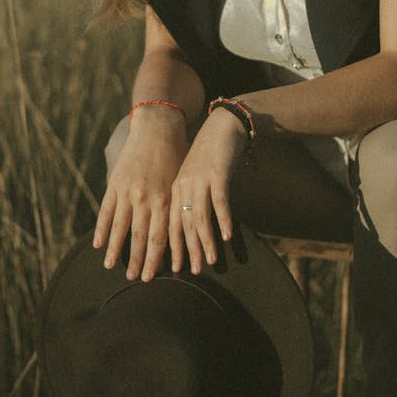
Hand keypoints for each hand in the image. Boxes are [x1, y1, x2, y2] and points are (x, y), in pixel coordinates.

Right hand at [93, 110, 187, 281]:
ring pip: (121, 228)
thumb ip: (176, 205)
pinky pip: (106, 211)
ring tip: (111, 268)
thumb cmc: (175, 155)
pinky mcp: (115, 184)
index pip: (160, 237)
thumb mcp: (181, 181)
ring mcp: (128, 192)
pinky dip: (102, 229)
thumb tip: (178, 231)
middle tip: (135, 280)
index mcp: (165, 200)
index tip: (153, 276)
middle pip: (140, 238)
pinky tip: (99, 245)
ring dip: (116, 251)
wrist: (158, 127)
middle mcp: (146, 199)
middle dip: (138, 261)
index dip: (156, 259)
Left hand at [168, 108, 247, 273]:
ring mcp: (199, 179)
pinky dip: (223, 219)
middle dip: (186, 251)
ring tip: (209, 261)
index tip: (173, 269)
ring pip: (199, 216)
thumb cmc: (210, 154)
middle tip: (191, 272)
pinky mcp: (217, 173)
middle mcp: (183, 186)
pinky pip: (219, 201)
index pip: (169, 224)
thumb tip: (193, 228)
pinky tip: (226, 236)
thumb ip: (192, 199)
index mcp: (175, 189)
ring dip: (204, 241)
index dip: (171, 249)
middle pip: (182, 224)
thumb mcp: (195, 177)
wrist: (223, 125)